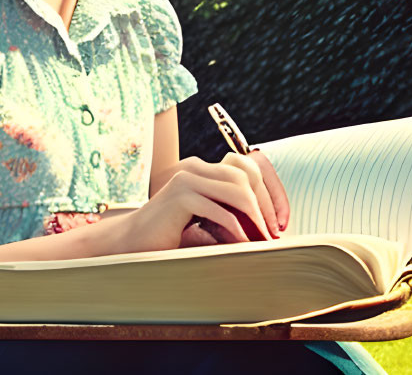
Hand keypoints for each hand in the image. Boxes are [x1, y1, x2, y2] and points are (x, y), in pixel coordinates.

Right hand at [111, 153, 287, 253]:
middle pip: (246, 178)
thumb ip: (228, 211)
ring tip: (262, 240)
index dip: (269, 193)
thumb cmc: (169, 235)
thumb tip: (269, 224)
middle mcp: (195, 167)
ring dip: (255, 218)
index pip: (247, 168)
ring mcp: (186, 179)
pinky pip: (220, 210)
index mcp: (201, 168)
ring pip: (237, 190)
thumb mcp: (204, 218)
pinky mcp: (180, 197)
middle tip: (274, 234)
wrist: (131, 243)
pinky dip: (236, 229)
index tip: (279, 221)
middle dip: (266, 206)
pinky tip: (242, 245)